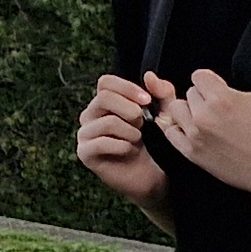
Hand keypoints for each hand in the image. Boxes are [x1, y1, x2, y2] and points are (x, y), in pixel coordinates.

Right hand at [74, 73, 167, 209]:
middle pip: (104, 98)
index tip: (147, 100)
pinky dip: (122, 146)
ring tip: (137, 140)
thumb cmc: (155, 144)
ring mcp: (85, 134)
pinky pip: (101, 142)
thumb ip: (162, 93)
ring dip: (130, 131)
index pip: (106, 83)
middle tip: (144, 123)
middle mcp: (90, 116)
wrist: (152, 176)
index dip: (127, 88)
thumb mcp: (165, 114)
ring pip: (107, 122)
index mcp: (105, 103)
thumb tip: (149, 76)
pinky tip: (129, 151)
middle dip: (130, 109)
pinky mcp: (85, 153)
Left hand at [152, 71, 250, 204]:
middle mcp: (204, 115)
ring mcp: (195, 135)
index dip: (210, 80)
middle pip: (189, 93)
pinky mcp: (192, 153)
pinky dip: (178, 128)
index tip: (217, 87)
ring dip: (188, 111)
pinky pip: (171, 133)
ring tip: (204, 117)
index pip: (198, 76)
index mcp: (221, 98)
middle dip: (203, 96)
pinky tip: (192, 130)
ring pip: (177, 110)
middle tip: (217, 106)